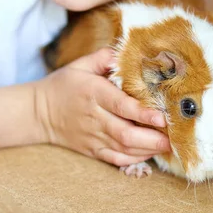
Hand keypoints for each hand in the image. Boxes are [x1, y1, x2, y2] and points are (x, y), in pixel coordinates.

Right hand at [34, 47, 170, 166]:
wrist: (38, 113)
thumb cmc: (64, 85)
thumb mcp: (81, 64)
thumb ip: (105, 57)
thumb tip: (128, 52)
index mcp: (93, 93)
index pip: (121, 106)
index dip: (143, 113)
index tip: (163, 117)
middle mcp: (94, 118)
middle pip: (126, 134)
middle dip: (153, 138)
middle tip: (173, 137)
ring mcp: (93, 137)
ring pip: (124, 149)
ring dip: (148, 149)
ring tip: (168, 145)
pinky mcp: (93, 150)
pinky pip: (117, 159)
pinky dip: (135, 158)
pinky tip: (150, 152)